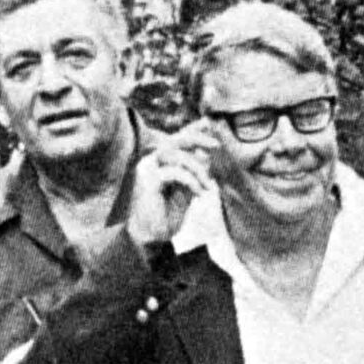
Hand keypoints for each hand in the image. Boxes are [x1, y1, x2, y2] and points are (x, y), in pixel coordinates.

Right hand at [125, 123, 219, 245]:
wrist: (151, 235)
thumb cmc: (166, 214)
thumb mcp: (185, 191)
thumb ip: (193, 173)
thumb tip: (205, 155)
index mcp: (159, 162)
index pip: (176, 141)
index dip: (193, 132)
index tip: (211, 128)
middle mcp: (150, 162)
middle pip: (174, 140)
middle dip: (197, 139)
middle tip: (216, 145)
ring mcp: (147, 169)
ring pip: (176, 155)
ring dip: (197, 169)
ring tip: (207, 186)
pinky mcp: (148, 181)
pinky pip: (174, 172)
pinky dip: (190, 181)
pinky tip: (198, 193)